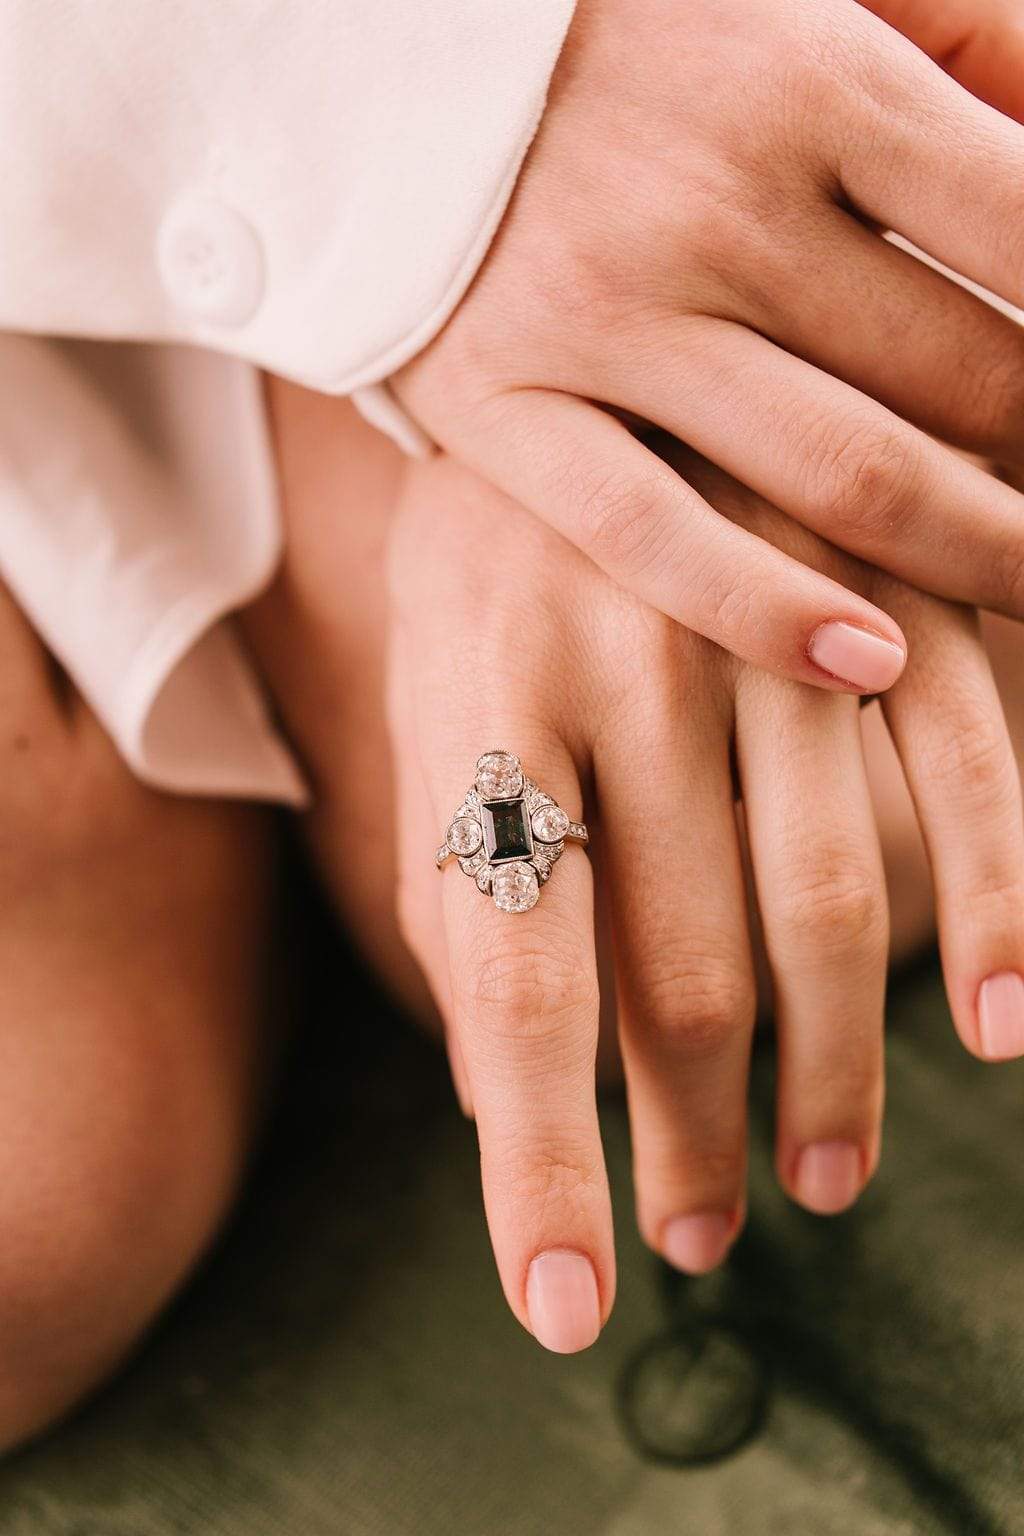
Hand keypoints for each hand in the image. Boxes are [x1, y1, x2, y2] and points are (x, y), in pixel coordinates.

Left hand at [389, 448, 1023, 1351]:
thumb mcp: (431, 687)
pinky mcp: (880, 576)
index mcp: (485, 692)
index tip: (570, 1310)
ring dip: (838, 1072)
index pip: (511, 974)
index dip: (540, 1161)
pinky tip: (1007, 1028)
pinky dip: (1000, 906)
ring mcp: (770, 613)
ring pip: (826, 901)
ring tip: (823, 1180)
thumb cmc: (487, 547)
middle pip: (675, 968)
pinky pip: (961, 764)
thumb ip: (463, 869)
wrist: (576, 313)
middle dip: (688, 1135)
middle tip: (693, 1235)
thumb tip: (500, 1086)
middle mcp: (626, 659)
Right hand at [393, 0, 1023, 691]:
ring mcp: (605, 321)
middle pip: (964, 375)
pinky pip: (657, 537)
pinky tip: (873, 666)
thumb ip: (964, 51)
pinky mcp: (507, 412)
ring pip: (840, 474)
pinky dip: (771, 613)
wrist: (362, 62)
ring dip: (980, 555)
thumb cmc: (622, 31)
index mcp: (812, 79)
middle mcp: (716, 206)